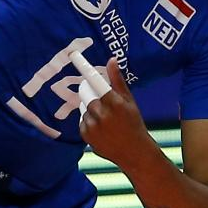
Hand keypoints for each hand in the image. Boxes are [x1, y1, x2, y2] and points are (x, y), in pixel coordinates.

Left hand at [73, 55, 151, 169]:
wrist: (134, 153)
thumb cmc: (133, 123)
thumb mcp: (129, 100)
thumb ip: (117, 80)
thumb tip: (112, 59)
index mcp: (114, 101)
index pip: (95, 79)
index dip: (83, 66)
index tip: (73, 54)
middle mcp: (101, 112)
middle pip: (85, 91)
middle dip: (91, 90)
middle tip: (102, 98)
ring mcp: (92, 124)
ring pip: (83, 105)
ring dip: (91, 106)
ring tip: (105, 117)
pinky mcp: (85, 134)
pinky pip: (81, 118)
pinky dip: (89, 119)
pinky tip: (101, 127)